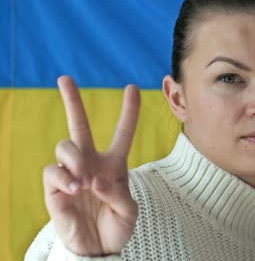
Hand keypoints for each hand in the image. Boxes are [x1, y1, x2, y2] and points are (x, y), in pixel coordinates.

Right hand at [43, 75, 139, 255]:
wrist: (97, 248)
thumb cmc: (116, 227)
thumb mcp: (129, 211)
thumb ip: (118, 194)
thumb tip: (96, 180)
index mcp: (114, 164)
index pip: (123, 132)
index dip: (129, 111)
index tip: (133, 87)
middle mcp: (91, 162)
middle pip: (79, 124)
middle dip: (72, 100)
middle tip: (65, 78)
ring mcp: (71, 172)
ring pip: (66, 145)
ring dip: (76, 159)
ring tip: (84, 183)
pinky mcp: (54, 187)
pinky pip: (53, 171)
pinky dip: (64, 177)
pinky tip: (75, 189)